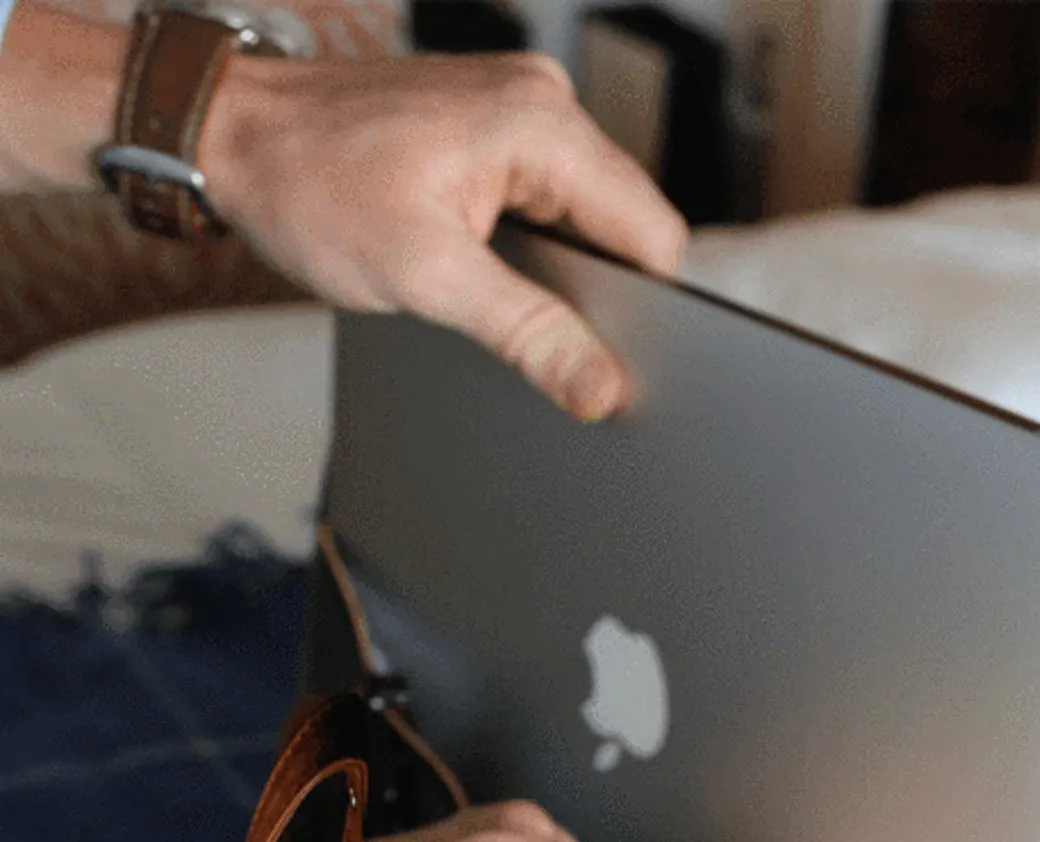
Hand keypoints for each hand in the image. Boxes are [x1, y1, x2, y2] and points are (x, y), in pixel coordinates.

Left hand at [199, 49, 688, 419]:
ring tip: (484, 285)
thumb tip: (598, 385)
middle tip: (522, 324)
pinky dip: (524, 243)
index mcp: (540, 124)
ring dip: (553, 269)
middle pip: (623, 225)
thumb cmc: (308, 184)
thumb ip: (527, 333)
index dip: (639, 308)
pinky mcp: (489, 125)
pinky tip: (473, 260)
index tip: (601, 353)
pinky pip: (543, 197)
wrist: (232, 133)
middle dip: (593, 290)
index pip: (652, 232)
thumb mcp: (425, 278)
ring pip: (584, 215)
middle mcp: (540, 101)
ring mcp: (516, 107)